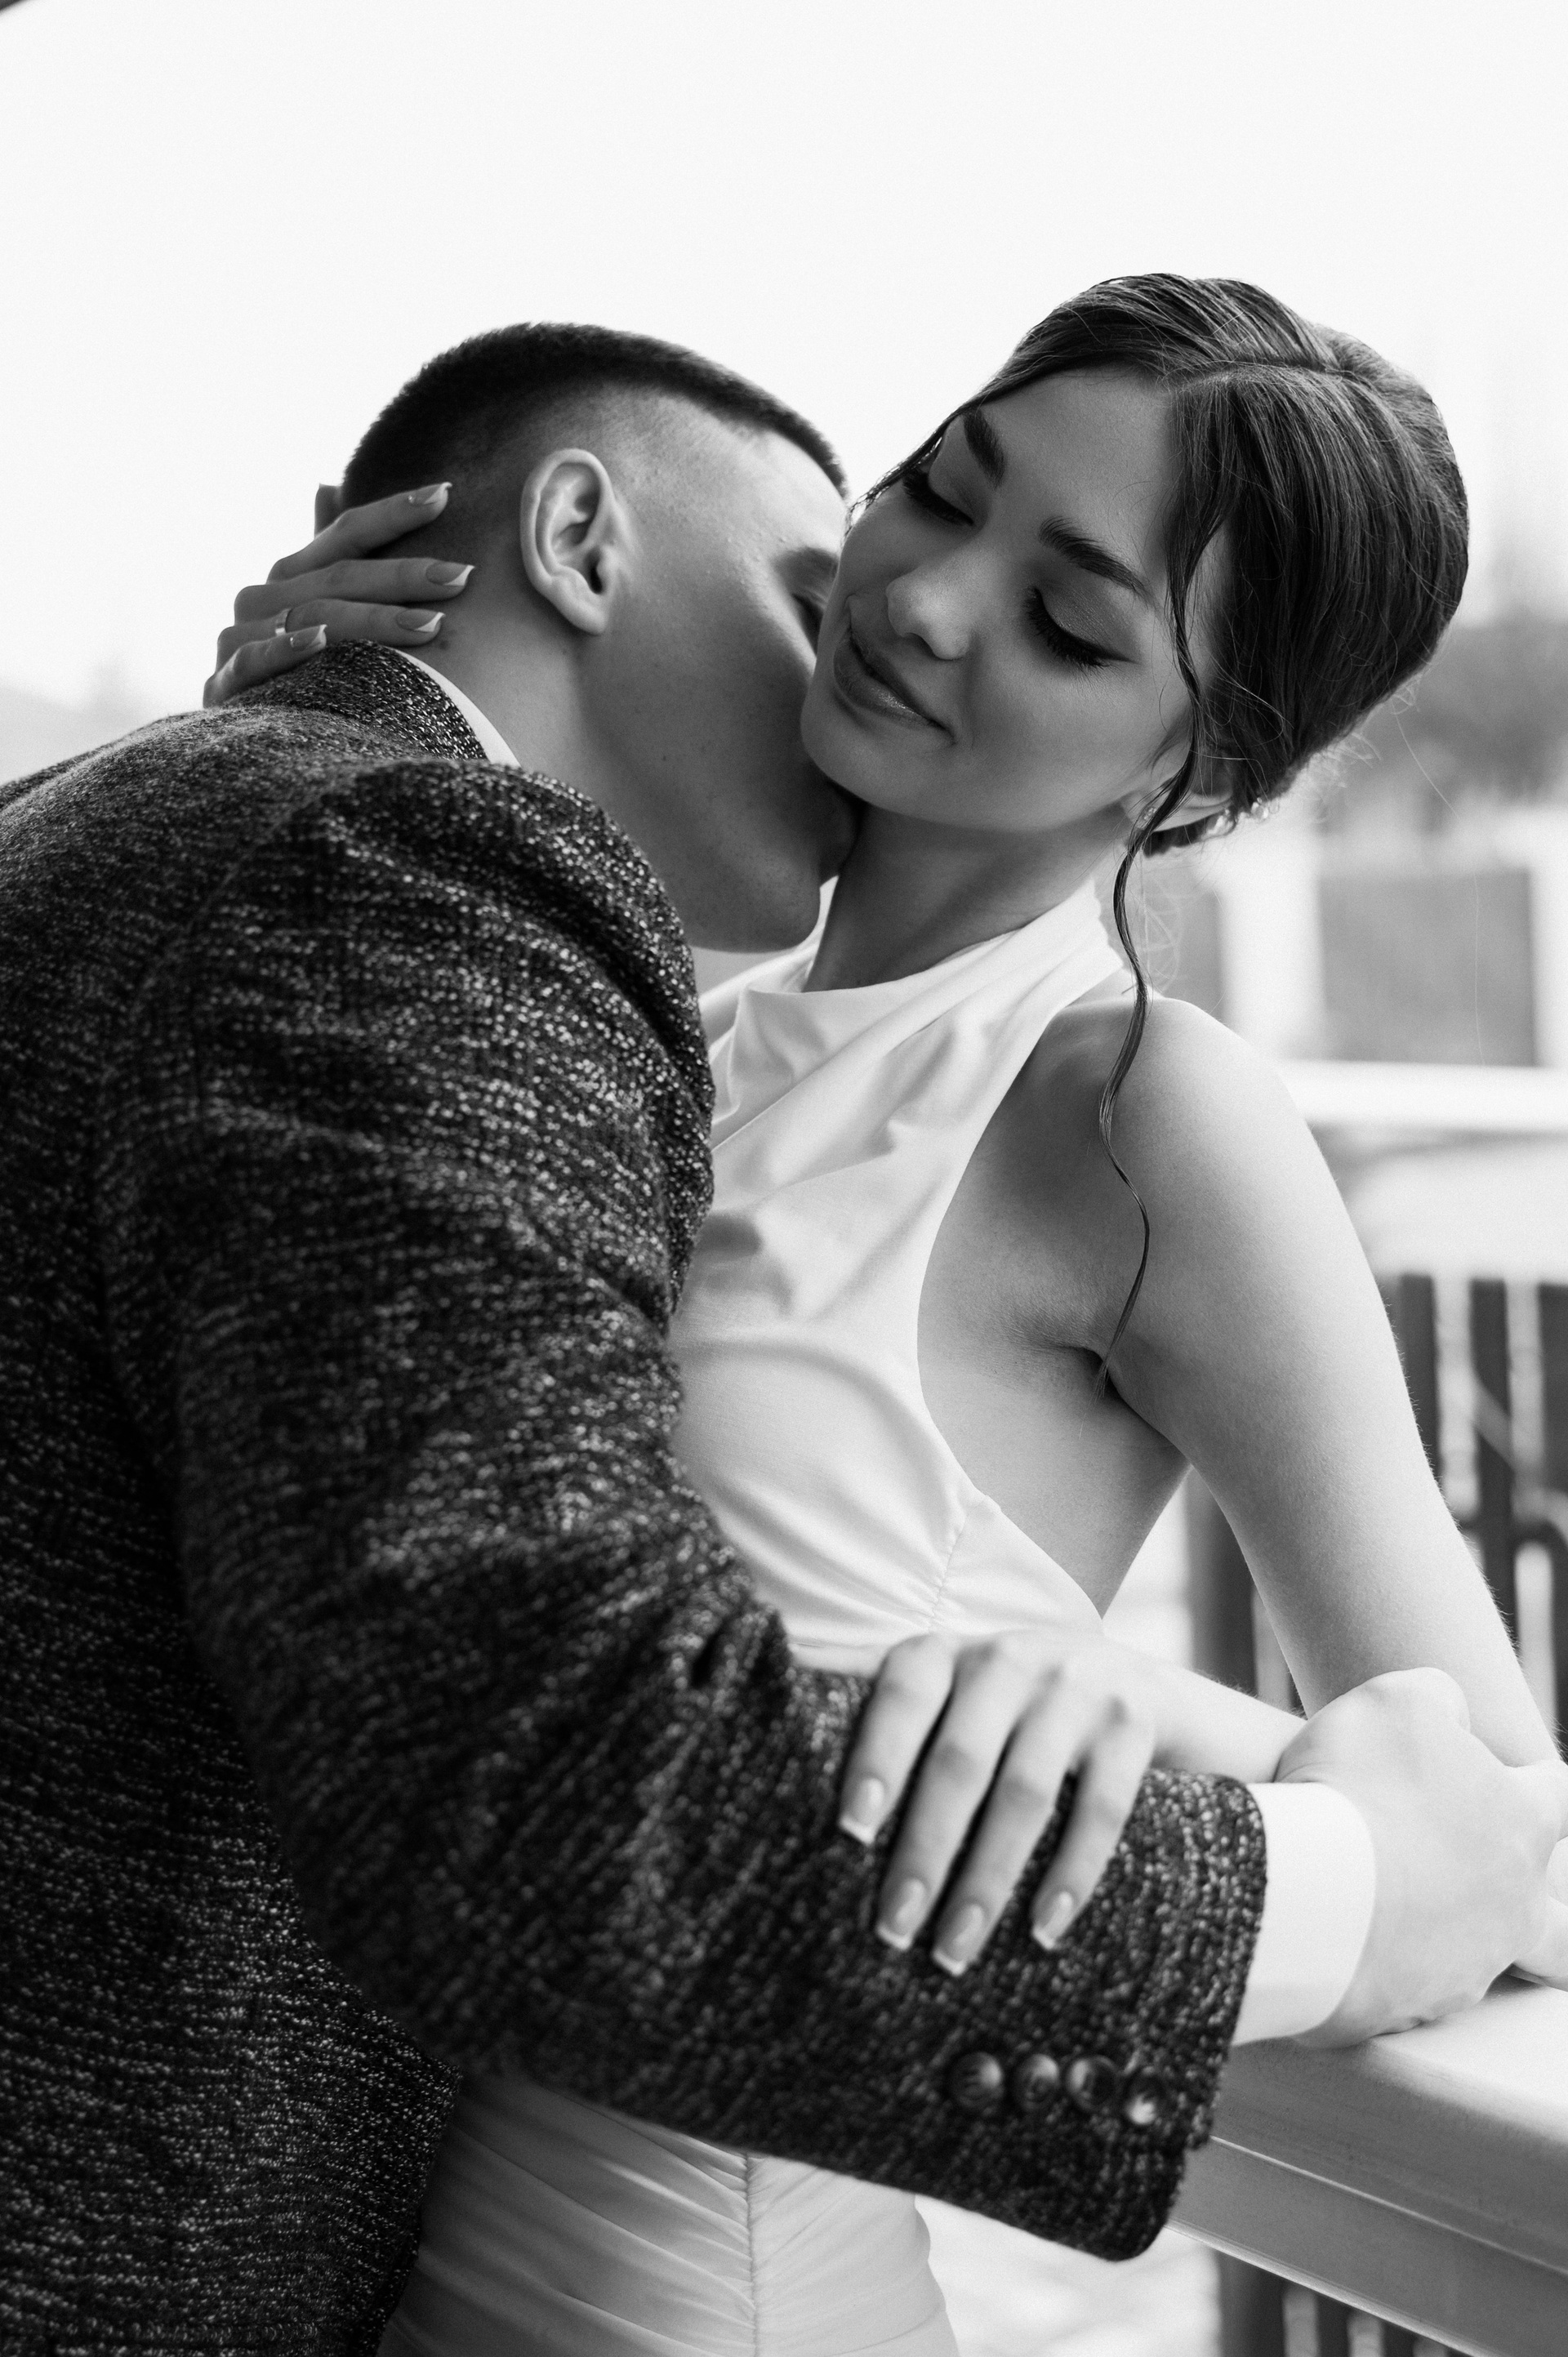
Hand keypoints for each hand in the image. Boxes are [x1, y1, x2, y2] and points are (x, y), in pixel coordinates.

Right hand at [203, 484, 475, 707]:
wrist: (241, 749)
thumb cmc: (297, 680)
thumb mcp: (320, 619)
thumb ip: (329, 563)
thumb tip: (327, 486)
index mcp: (290, 579)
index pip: (345, 536)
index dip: (392, 513)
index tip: (444, 495)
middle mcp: (263, 600)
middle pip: (339, 576)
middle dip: (404, 575)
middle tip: (460, 576)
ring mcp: (240, 638)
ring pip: (312, 617)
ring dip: (372, 620)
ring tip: (431, 625)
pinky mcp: (226, 683)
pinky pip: (255, 659)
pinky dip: (286, 648)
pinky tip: (319, 640)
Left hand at [837, 1627, 1159, 1974]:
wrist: (1147, 1691)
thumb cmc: (1016, 1707)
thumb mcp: (951, 1689)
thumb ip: (874, 1692)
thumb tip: (770, 1685)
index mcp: (950, 1653)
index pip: (901, 1694)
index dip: (875, 1757)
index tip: (849, 1830)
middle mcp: (1011, 1657)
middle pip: (959, 1761)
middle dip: (924, 1852)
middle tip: (892, 1931)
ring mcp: (1078, 1686)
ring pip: (1026, 1793)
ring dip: (987, 1880)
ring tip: (954, 1951)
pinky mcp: (1136, 1723)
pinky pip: (1101, 1809)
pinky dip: (1072, 1875)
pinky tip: (1043, 1930)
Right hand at [1280, 1668, 1567, 2043]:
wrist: (1306, 1889)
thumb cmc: (1357, 1785)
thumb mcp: (1398, 1702)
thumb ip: (1438, 1699)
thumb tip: (1449, 1718)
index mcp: (1522, 1824)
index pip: (1558, 1795)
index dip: (1540, 1783)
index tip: (1524, 1777)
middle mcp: (1514, 1905)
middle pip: (1564, 1931)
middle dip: (1556, 1921)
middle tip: (1539, 1914)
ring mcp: (1470, 1966)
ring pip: (1482, 1960)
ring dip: (1450, 1936)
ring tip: (1397, 1913)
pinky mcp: (1415, 2009)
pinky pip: (1409, 1990)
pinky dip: (1388, 1966)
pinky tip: (1351, 1942)